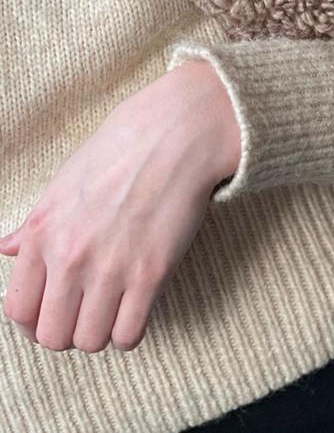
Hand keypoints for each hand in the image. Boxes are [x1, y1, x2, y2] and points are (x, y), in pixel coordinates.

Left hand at [0, 58, 240, 352]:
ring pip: (90, 341)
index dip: (35, 320)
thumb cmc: (123, 148)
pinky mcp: (150, 273)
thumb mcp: (64, 182)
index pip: (18, 309)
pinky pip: (129, 334)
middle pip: (53, 336)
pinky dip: (131, 330)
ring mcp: (110, 268)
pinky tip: (137, 307)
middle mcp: (69, 256)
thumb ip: (34, 225)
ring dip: (102, 331)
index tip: (54, 313)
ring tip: (114, 308)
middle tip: (87, 313)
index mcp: (42, 233)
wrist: (175, 134)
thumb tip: (6, 249)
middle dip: (69, 331)